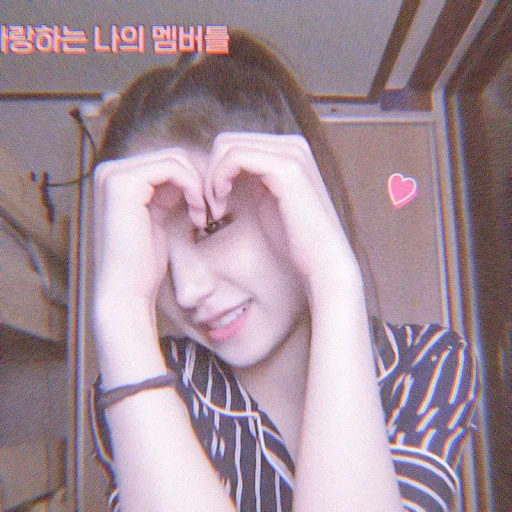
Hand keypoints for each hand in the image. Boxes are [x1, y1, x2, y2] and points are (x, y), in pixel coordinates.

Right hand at [93, 148, 205, 305]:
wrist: (127, 290)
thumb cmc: (144, 262)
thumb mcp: (158, 217)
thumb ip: (167, 193)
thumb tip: (191, 169)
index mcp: (117, 178)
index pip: (167, 162)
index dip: (193, 182)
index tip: (204, 210)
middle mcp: (110, 171)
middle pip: (173, 157)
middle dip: (198, 182)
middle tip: (208, 213)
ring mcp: (114, 175)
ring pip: (176, 160)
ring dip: (198, 187)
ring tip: (202, 217)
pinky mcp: (124, 184)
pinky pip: (174, 168)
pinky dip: (194, 188)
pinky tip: (197, 216)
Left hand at [204, 133, 360, 293]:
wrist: (322, 262)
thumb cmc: (295, 240)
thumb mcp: (268, 201)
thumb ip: (252, 179)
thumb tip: (223, 169)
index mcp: (289, 151)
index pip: (235, 144)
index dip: (215, 172)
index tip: (214, 204)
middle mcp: (292, 145)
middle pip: (228, 142)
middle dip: (209, 174)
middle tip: (211, 208)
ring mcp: (291, 153)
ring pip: (228, 147)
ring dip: (211, 179)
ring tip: (216, 210)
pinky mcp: (285, 168)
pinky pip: (234, 158)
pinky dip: (218, 180)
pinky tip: (221, 208)